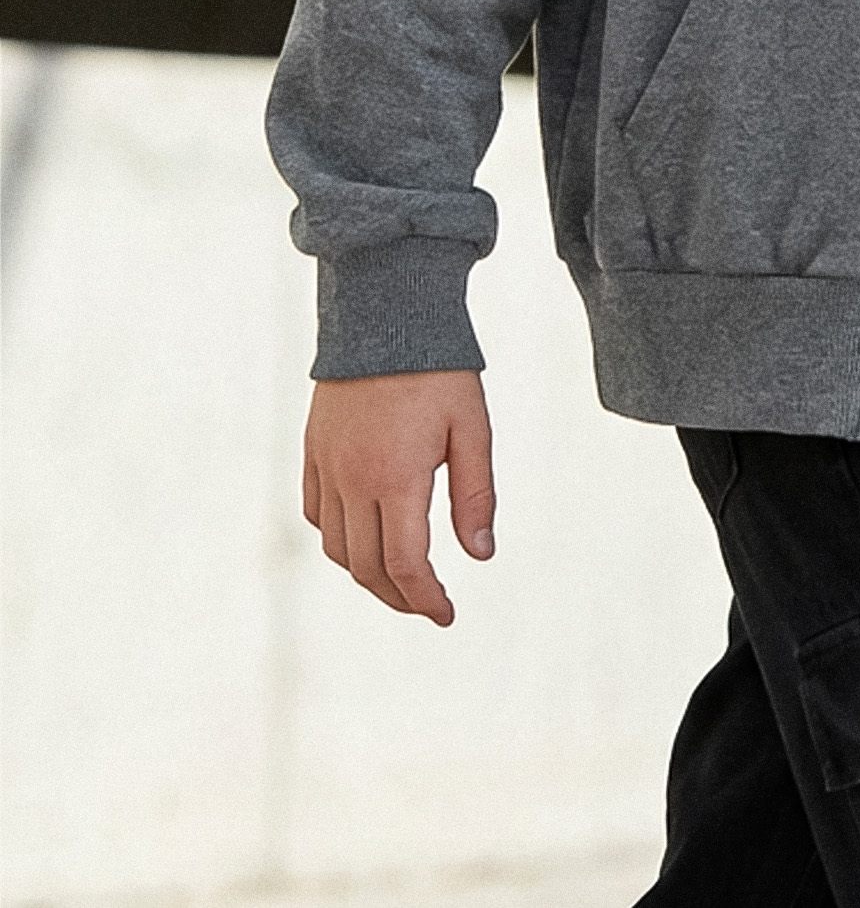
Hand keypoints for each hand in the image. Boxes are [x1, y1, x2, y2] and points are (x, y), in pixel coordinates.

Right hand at [302, 369, 493, 626]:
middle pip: (367, 567)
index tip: (446, 614)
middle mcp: (353, 480)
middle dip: (399, 597)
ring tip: (400, 579)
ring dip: (366, 574)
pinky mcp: (313, 451)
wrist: (386, 311)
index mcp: (396, 478)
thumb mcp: (472, 428)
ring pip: (336, 547)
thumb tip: (480, 555)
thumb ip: (475, 495)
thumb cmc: (439, 369)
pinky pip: (315, 514)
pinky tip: (363, 537)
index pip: (405, 565)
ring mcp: (327, 466)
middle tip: (428, 605)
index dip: (426, 600)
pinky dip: (337, 539)